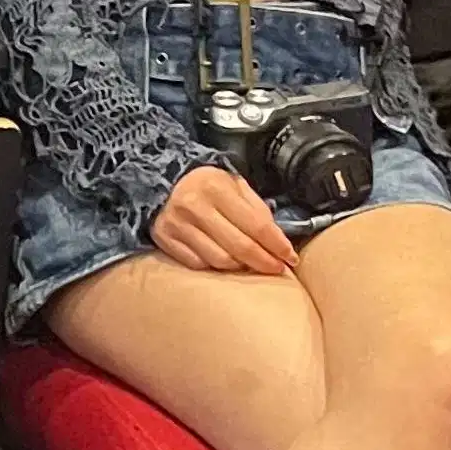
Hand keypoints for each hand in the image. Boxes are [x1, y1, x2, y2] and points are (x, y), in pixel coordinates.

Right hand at [152, 165, 300, 275]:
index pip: (256, 225)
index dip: (277, 245)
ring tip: (250, 263)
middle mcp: (194, 206)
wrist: (160, 180)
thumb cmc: (206, 185)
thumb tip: (278, 241)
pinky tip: (225, 260)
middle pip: (239, 247)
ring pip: (220, 260)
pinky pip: (198, 264)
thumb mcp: (234, 185)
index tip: (290, 257)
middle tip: (277, 269)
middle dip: (264, 262)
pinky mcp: (165, 239)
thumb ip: (256, 208)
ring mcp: (177, 225)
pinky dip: (215, 266)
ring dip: (240, 266)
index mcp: (215, 188)